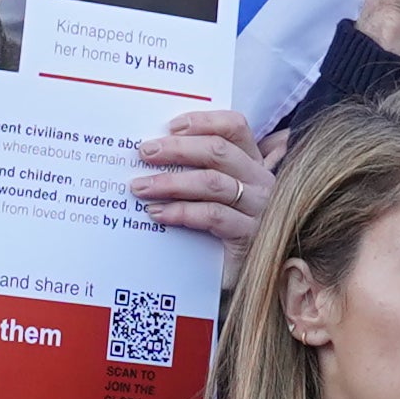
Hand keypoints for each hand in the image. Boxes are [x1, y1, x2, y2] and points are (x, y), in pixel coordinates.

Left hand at [131, 104, 274, 255]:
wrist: (246, 277)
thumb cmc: (222, 231)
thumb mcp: (213, 195)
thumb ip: (195, 171)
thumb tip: (151, 153)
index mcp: (252, 163)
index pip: (235, 127)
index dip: (202, 121)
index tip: (169, 126)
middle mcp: (260, 181)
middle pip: (219, 151)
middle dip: (177, 149)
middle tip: (144, 152)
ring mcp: (258, 209)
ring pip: (213, 182)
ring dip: (171, 181)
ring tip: (140, 186)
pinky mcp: (248, 237)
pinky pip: (212, 217)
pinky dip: (181, 212)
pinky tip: (157, 213)